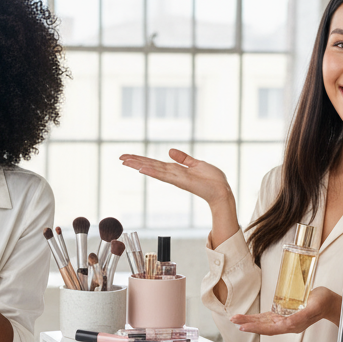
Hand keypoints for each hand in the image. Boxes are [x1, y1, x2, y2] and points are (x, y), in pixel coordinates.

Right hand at [120, 148, 240, 243]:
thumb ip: (183, 158)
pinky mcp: (181, 180)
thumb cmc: (212, 179)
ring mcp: (175, 178)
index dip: (141, 159)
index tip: (129, 156)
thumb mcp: (197, 163)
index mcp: (175, 170)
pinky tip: (142, 169)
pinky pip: (164, 175)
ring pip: (153, 170)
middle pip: (150, 166)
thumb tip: (170, 151)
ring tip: (126, 162)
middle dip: (135, 161)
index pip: (155, 163)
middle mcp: (172, 174)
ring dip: (139, 165)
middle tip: (120, 158)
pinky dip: (152, 172)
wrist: (222, 190)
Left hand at [230, 287, 341, 335]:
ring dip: (250, 321)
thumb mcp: (313, 307)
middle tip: (234, 320)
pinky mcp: (286, 314)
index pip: (270, 328)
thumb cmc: (323, 302)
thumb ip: (301, 316)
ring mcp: (286, 320)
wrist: (330, 303)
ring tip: (237, 319)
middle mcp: (287, 324)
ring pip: (264, 323)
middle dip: (248, 324)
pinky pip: (269, 318)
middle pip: (264, 326)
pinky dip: (258, 318)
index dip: (256, 327)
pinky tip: (250, 318)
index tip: (243, 326)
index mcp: (292, 324)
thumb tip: (287, 323)